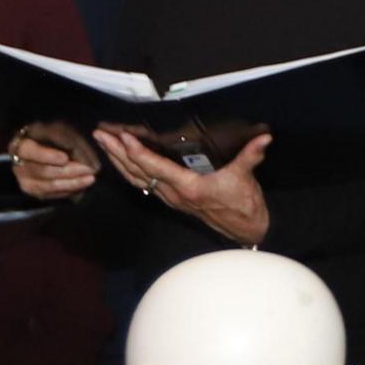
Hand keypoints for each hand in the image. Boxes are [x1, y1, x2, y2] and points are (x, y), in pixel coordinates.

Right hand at [10, 121, 99, 201]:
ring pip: (49, 186)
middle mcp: (19, 166)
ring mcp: (26, 182)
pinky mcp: (36, 193)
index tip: (65, 158)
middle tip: (89, 169)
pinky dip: (69, 190)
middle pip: (43, 171)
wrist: (42, 150)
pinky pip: (53, 195)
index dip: (47, 156)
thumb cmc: (50, 137)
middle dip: (69, 171)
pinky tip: (83, 185)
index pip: (30, 151)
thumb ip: (65, 138)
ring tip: (90, 178)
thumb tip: (80, 151)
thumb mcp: (55, 130)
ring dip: (72, 183)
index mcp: (21, 146)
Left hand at [98, 127, 271, 246]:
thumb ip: (251, 156)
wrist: (245, 231)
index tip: (123, 136)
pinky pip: (143, 184)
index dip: (137, 152)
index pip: (156, 167)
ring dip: (117, 161)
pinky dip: (128, 171)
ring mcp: (170, 199)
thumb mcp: (246, 178)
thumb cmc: (244, 205)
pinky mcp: (171, 200)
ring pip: (136, 179)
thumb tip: (265, 139)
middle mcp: (174, 194)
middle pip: (137, 172)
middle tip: (100, 134)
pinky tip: (120, 162)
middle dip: (116, 153)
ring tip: (103, 143)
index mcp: (188, 187)